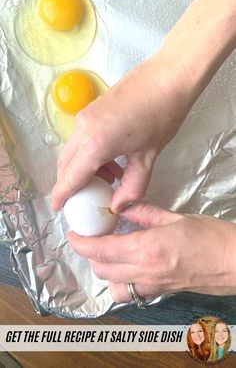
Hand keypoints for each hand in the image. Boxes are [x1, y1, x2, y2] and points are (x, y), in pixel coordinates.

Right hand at [51, 53, 191, 211]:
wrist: (168, 77)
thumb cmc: (162, 116)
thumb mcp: (148, 158)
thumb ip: (132, 187)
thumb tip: (118, 205)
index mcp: (95, 145)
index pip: (69, 178)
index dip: (61, 195)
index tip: (58, 208)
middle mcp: (83, 130)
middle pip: (65, 165)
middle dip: (71, 184)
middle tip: (89, 197)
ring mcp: (84, 117)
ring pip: (72, 151)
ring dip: (82, 168)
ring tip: (110, 178)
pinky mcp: (90, 110)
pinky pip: (80, 138)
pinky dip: (88, 154)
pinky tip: (112, 159)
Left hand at [67, 202, 235, 302]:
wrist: (232, 261)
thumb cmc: (208, 236)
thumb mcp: (173, 217)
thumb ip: (144, 212)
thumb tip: (121, 207)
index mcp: (146, 248)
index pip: (101, 250)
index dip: (81, 243)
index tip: (73, 234)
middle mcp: (144, 271)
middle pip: (101, 270)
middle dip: (89, 255)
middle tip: (91, 237)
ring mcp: (151, 286)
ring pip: (112, 285)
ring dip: (103, 270)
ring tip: (107, 253)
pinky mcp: (159, 293)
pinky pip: (130, 293)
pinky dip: (120, 283)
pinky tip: (126, 268)